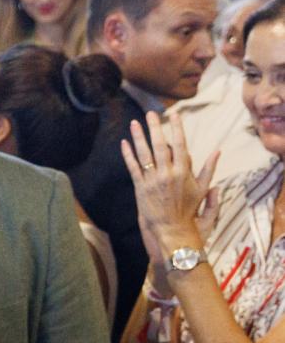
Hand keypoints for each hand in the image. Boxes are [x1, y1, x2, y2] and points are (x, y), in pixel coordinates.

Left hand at [121, 110, 219, 274]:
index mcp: (184, 172)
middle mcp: (168, 174)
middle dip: (156, 128)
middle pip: (161, 146)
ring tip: (134, 122)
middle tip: (151, 113)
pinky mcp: (140, 187)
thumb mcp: (202, 189)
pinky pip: (133, 167)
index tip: (175, 115)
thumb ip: (208, 169)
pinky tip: (124, 142)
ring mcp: (153, 180)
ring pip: (145, 154)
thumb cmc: (189, 209)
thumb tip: (217, 151)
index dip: (177, 129)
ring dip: (139, 137)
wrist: (172, 229)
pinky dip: (128, 154)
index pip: (180, 145)